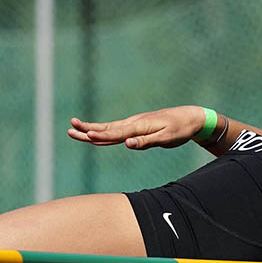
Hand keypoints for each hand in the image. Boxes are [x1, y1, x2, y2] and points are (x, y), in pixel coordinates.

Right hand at [67, 106, 203, 149]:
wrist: (190, 117)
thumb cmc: (180, 129)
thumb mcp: (166, 138)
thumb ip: (146, 142)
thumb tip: (127, 145)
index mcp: (139, 126)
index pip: (116, 133)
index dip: (101, 136)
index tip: (86, 135)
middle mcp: (134, 123)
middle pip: (106, 128)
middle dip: (88, 129)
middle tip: (70, 128)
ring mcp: (134, 124)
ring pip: (109, 128)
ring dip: (92, 129)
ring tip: (75, 127)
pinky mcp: (137, 127)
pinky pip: (116, 130)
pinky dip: (103, 132)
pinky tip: (95, 133)